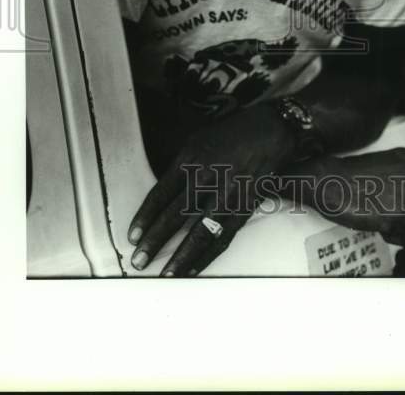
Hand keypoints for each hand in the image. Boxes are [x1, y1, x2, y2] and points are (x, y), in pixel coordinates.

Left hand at [128, 102, 297, 275]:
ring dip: (181, 256)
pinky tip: (195, 267)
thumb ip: (181, 166)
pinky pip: (224, 235)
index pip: (161, 193)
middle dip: (155, 241)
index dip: (145, 217)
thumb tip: (163, 194)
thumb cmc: (233, 133)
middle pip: (175, 215)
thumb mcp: (199, 139)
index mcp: (190, 158)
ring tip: (167, 275)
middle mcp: (207, 176)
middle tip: (139, 261)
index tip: (133, 236)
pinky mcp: (245, 205)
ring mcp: (228, 193)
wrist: (272, 129)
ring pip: (200, 231)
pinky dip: (208, 254)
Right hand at [282, 148, 404, 247]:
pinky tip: (379, 227)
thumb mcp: (381, 165)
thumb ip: (400, 178)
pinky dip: (394, 237)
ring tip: (379, 219)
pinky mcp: (403, 215)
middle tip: (384, 212)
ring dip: (400, 226)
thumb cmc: (347, 176)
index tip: (391, 202)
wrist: (329, 182)